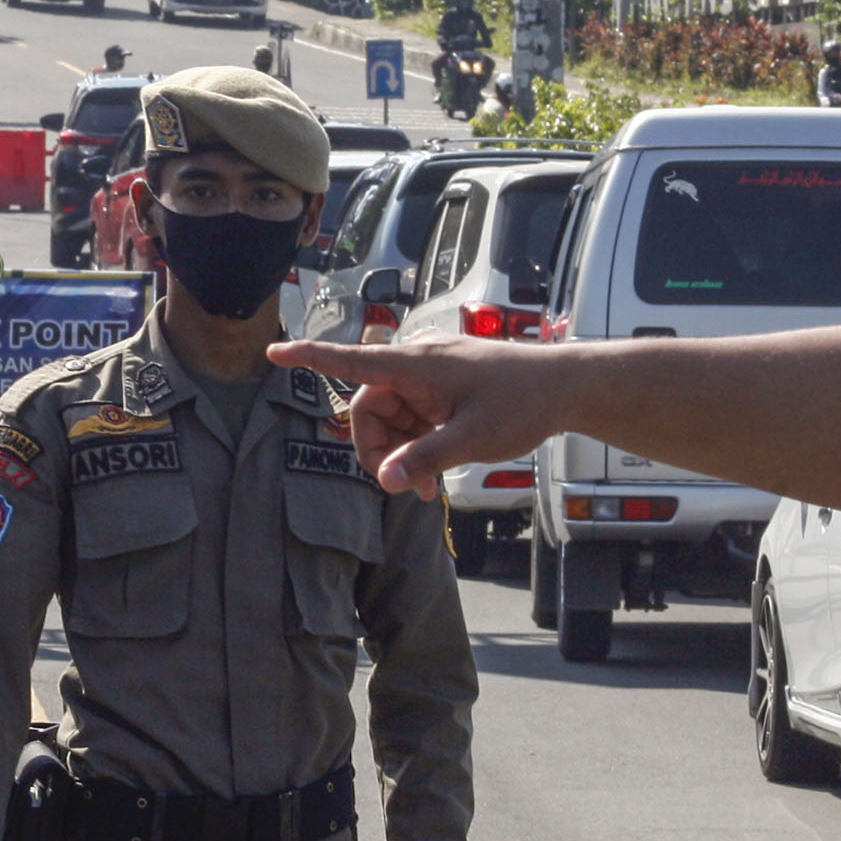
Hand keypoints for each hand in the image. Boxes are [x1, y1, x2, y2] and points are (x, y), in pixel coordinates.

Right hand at [266, 336, 577, 494]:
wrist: (566, 387)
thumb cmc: (524, 402)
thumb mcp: (473, 439)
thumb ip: (425, 459)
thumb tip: (385, 481)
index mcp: (418, 364)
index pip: (352, 361)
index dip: (310, 359)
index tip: (275, 353)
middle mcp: (418, 363)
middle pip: (370, 406)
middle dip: (378, 448)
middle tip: (401, 486)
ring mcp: (431, 375)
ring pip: (390, 416)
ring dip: (399, 451)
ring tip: (427, 486)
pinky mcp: (443, 387)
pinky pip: (412, 416)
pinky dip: (416, 443)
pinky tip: (435, 469)